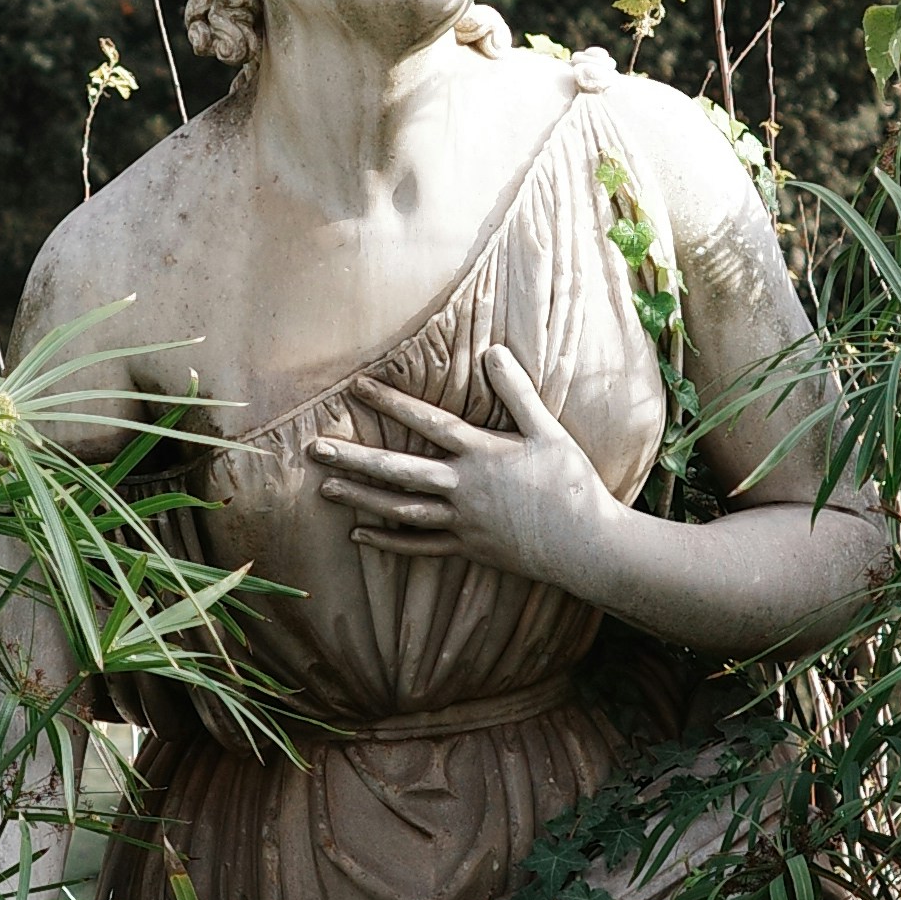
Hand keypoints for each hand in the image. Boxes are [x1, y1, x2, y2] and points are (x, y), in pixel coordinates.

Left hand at [305, 339, 614, 592]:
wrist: (586, 545)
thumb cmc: (572, 484)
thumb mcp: (549, 431)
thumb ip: (518, 392)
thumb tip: (495, 351)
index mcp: (482, 454)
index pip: (428, 422)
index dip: (391, 403)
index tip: (357, 387)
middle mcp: (463, 488)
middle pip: (398, 471)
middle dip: (354, 458)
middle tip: (314, 449)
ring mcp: (461, 522)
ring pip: (400, 510)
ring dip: (361, 499)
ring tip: (326, 488)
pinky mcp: (466, 548)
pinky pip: (418, 546)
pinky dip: (387, 542)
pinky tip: (357, 536)